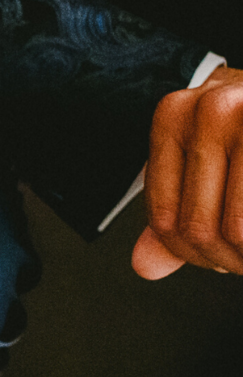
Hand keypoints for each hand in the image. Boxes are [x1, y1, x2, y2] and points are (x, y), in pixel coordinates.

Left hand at [134, 67, 242, 279]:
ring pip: (238, 230)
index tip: (214, 262)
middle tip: (242, 265)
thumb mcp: (203, 161)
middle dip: (224, 260)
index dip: (188, 253)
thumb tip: (144, 267)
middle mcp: (210, 109)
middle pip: (198, 227)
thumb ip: (175, 212)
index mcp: (172, 116)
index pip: (163, 217)